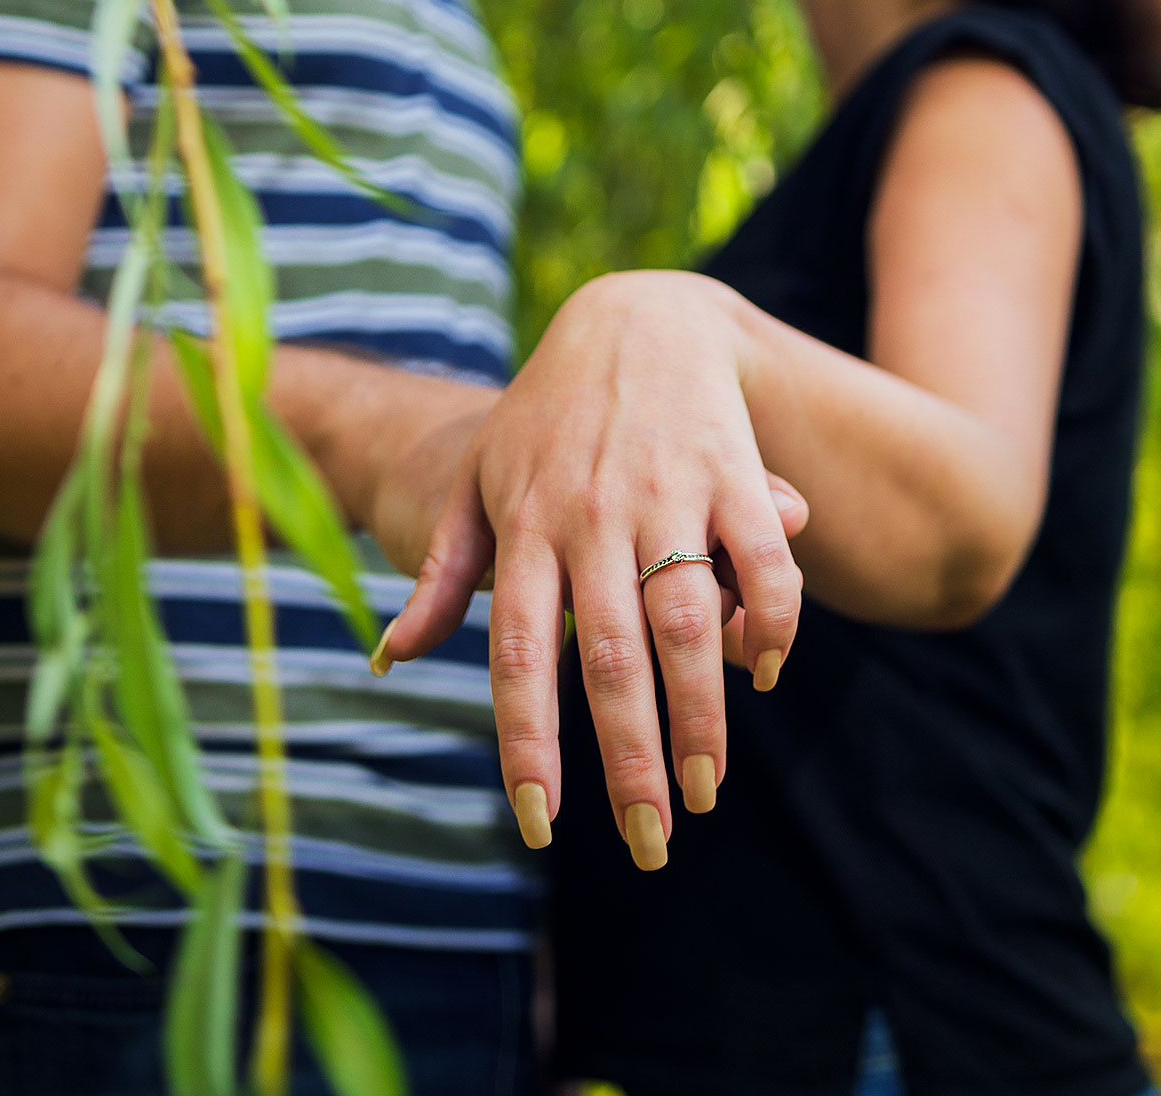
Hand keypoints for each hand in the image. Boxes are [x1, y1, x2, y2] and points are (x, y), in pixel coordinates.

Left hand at [373, 271, 806, 869]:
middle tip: (650, 843)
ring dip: (702, 713)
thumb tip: (389, 659)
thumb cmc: (544, 414)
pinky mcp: (731, 469)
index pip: (518, 653)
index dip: (528, 742)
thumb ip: (441, 571)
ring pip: (687, 619)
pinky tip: (766, 674)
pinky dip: (772, 618)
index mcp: (526, 526)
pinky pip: (761, 558)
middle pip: (610, 656)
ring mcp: (667, 490)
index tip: (540, 824)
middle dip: (630, 759)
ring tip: (706, 791)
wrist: (633, 317)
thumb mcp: (479, 481)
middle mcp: (594, 514)